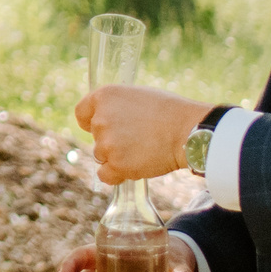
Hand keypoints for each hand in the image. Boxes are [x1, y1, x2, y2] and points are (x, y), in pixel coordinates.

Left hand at [76, 85, 212, 184]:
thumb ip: (116, 108)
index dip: (92, 121)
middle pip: (95, 138)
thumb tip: (106, 121)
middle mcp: (100, 119)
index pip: (82, 114)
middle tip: (138, 139)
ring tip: (143, 150)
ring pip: (102, 156)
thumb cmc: (170, 112)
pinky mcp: (116, 165)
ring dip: (117, 157)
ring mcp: (107, 144)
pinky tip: (135, 166)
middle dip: (112, 140)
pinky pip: (105, 175)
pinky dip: (117, 174)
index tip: (104, 127)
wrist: (188, 131)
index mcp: (104, 96)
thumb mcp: (137, 97)